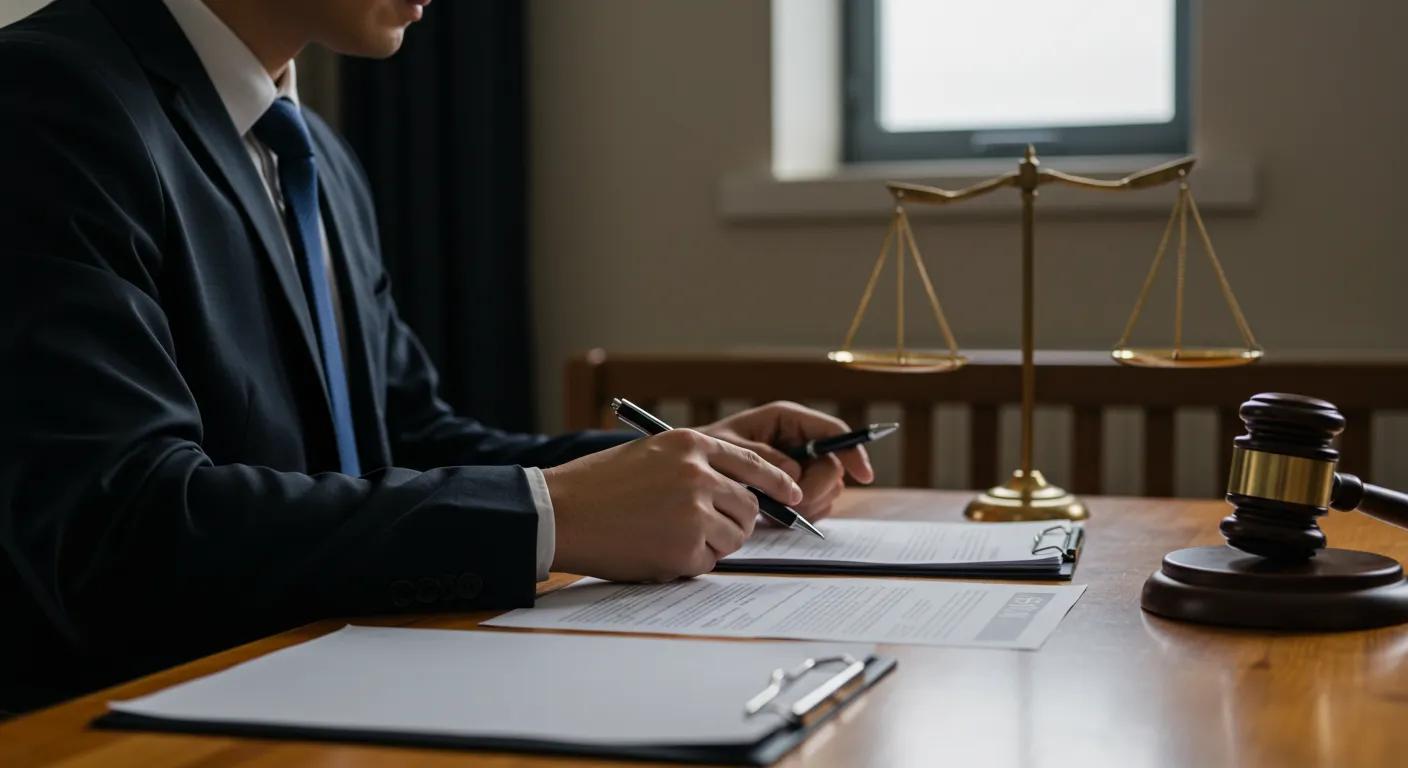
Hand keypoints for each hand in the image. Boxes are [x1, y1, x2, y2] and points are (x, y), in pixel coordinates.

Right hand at [544, 429, 803, 581]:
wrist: (560, 512)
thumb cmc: (598, 485)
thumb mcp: (651, 454)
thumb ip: (694, 465)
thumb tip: (738, 489)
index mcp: (691, 445)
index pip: (753, 463)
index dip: (778, 481)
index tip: (793, 494)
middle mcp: (699, 474)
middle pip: (749, 507)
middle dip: (736, 522)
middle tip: (707, 529)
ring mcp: (694, 513)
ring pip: (734, 537)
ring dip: (712, 544)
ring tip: (671, 538)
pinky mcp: (685, 549)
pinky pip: (708, 563)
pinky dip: (688, 563)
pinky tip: (656, 551)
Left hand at [699, 401, 874, 523]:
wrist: (692, 476)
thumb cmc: (706, 453)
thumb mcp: (727, 450)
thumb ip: (760, 459)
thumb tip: (793, 474)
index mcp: (786, 420)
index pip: (833, 431)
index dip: (853, 450)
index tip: (864, 476)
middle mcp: (798, 441)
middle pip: (833, 466)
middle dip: (817, 489)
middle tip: (793, 505)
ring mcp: (801, 466)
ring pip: (829, 489)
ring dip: (808, 504)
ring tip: (776, 508)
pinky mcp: (798, 489)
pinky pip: (818, 504)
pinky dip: (803, 513)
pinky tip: (777, 513)